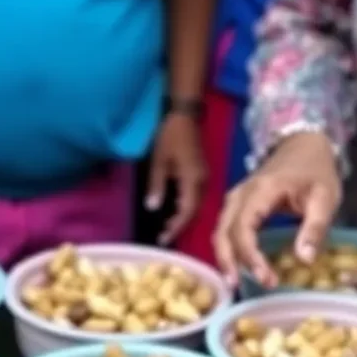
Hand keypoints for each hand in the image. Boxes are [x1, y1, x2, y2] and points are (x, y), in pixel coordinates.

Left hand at [146, 113, 206, 245]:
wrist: (185, 116)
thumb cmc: (170, 137)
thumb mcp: (159, 161)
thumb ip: (156, 186)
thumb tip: (153, 208)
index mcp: (193, 180)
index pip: (187, 211)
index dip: (176, 227)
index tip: (164, 239)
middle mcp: (202, 182)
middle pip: (193, 211)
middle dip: (179, 225)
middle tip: (163, 237)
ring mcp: (203, 178)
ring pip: (195, 205)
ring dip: (182, 217)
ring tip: (166, 227)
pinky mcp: (201, 174)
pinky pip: (195, 197)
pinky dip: (185, 207)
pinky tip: (173, 210)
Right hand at [213, 131, 340, 285]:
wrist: (304, 144)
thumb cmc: (316, 171)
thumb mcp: (325, 198)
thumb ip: (315, 228)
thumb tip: (304, 260)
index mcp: (262, 192)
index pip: (244, 229)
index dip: (251, 257)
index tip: (268, 279)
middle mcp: (241, 195)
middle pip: (223, 232)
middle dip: (229, 261)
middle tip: (239, 286)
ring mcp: (236, 197)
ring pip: (220, 231)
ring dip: (225, 257)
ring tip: (235, 281)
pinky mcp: (238, 203)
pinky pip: (226, 228)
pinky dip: (228, 248)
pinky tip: (238, 265)